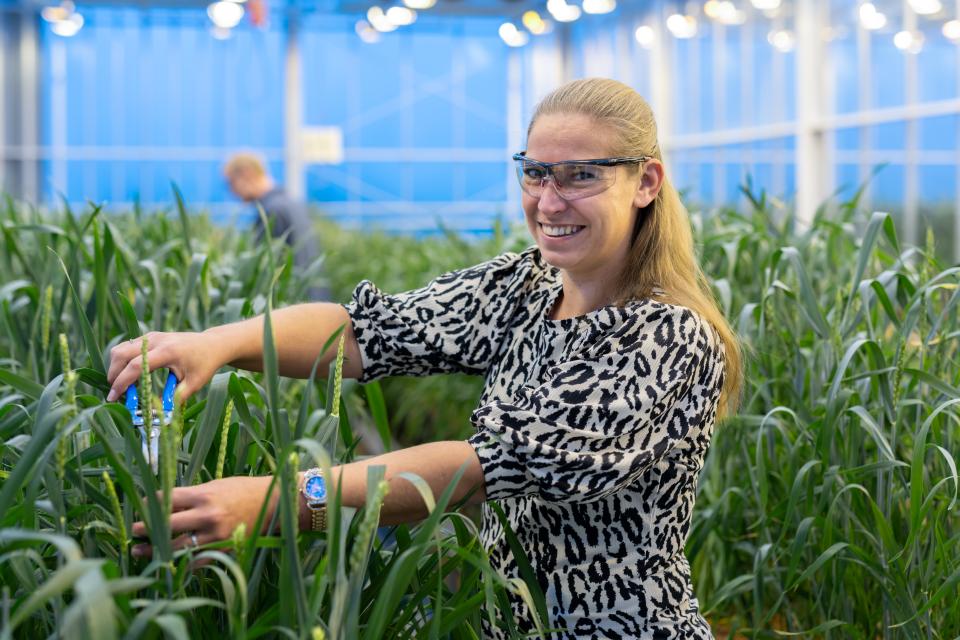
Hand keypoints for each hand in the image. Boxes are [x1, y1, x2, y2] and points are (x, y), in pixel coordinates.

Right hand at [106, 330, 228, 401]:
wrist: (214, 344)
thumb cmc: (205, 364)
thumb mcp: (194, 384)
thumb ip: (176, 398)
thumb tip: (155, 413)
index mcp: (168, 351)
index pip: (137, 366)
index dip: (122, 382)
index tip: (113, 397)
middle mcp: (156, 340)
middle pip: (122, 354)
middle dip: (113, 374)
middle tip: (116, 393)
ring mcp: (152, 336)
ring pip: (121, 348)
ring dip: (116, 367)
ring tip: (125, 385)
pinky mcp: (150, 336)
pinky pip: (128, 347)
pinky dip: (124, 361)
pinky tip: (134, 376)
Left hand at [131, 476, 280, 556]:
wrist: (273, 503)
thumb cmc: (242, 490)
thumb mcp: (215, 485)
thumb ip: (191, 496)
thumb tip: (163, 505)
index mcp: (204, 495)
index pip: (166, 499)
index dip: (151, 503)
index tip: (143, 506)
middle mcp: (207, 516)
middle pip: (166, 525)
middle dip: (145, 528)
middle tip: (134, 530)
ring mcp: (216, 536)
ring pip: (177, 548)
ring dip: (156, 550)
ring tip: (141, 550)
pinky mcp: (224, 550)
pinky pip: (196, 561)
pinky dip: (181, 562)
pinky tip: (169, 562)